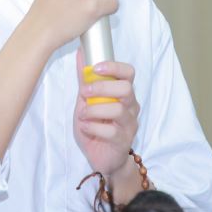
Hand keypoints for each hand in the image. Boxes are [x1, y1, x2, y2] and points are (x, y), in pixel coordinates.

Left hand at [73, 49, 139, 180]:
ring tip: (82, 115)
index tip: (95, 68)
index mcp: (124, 93)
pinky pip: (110, 130)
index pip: (129, 73)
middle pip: (126, 89)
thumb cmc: (96, 126)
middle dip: (102, 88)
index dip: (114, 67)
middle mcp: (131, 107)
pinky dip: (93, 127)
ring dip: (94, 110)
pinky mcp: (123, 141)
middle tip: (84, 93)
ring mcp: (129, 124)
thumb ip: (85, 80)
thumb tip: (80, 53)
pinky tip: (85, 128)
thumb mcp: (86, 101)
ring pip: (118, 109)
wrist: (102, 158)